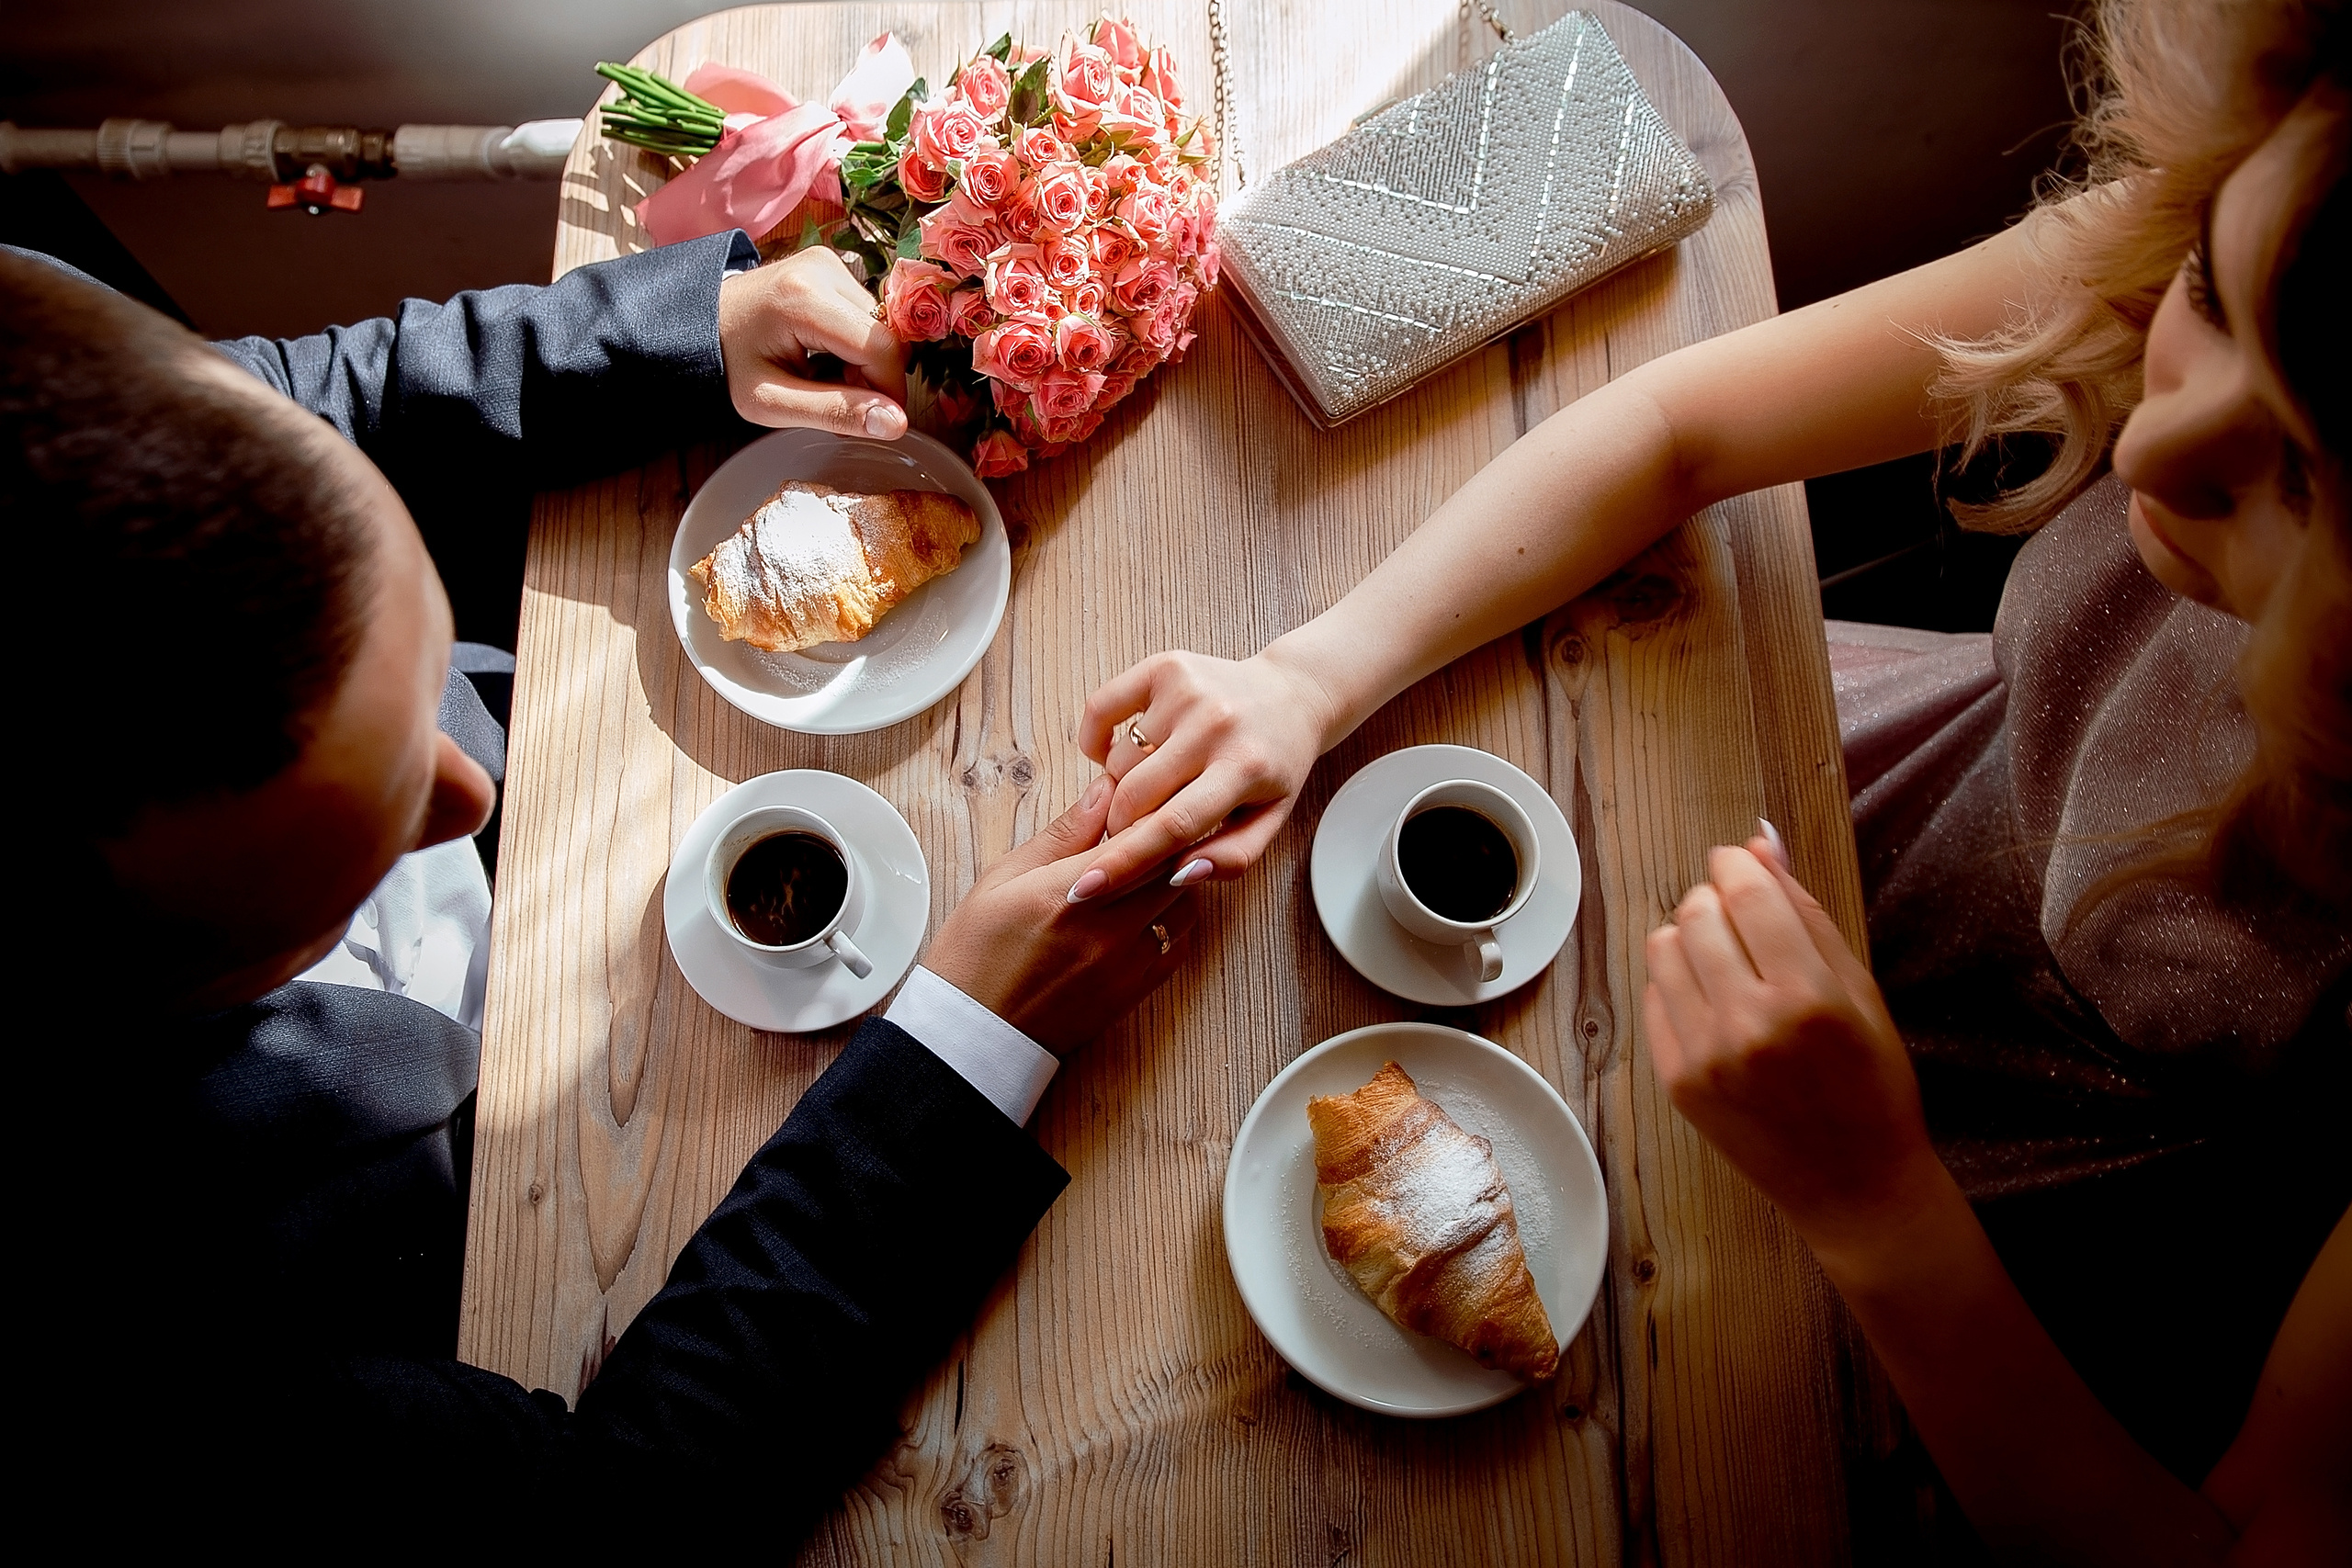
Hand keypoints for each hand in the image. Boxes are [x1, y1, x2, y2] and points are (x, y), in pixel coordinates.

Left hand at [716, 247, 908, 437]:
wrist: (699, 322)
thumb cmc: (730, 364)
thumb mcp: (772, 403)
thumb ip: (834, 413)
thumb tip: (896, 423)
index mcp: (803, 299)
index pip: (881, 347)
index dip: (888, 390)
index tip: (871, 419)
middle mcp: (822, 268)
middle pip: (885, 335)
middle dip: (874, 378)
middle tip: (838, 401)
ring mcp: (827, 261)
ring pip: (881, 326)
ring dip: (866, 362)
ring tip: (825, 379)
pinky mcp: (830, 264)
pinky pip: (867, 313)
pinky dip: (857, 343)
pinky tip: (827, 357)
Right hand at [921, 776, 1198, 1056]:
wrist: (974, 1033)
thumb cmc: (976, 953)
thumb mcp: (1003, 879)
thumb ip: (1062, 834)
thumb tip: (1103, 793)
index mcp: (1068, 893)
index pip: (1143, 836)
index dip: (1153, 811)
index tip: (1147, 801)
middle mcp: (1106, 928)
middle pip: (1172, 867)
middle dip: (1169, 842)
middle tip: (1158, 828)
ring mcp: (1125, 963)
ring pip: (1185, 905)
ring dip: (1176, 882)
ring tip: (1152, 871)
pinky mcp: (1134, 991)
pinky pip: (1179, 946)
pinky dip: (1174, 922)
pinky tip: (1151, 912)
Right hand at [1065, 647, 1337, 900]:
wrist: (1291, 695)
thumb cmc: (1275, 768)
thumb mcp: (1269, 820)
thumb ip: (1231, 858)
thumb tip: (1179, 875)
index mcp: (1246, 768)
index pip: (1173, 825)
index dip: (1123, 862)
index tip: (1081, 891)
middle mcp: (1214, 723)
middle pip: (1135, 795)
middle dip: (1121, 827)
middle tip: (1134, 832)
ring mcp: (1187, 690)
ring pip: (1117, 761)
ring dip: (1121, 786)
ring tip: (1152, 785)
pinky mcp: (1164, 666)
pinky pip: (1099, 709)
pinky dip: (1096, 740)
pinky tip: (1114, 753)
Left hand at [1643, 836, 1945, 1250]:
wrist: (1853, 1184)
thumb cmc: (1871, 1084)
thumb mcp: (1859, 990)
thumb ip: (1805, 912)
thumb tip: (1759, 843)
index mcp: (1809, 997)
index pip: (1746, 893)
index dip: (1736, 865)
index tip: (1740, 866)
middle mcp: (1751, 1025)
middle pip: (1697, 911)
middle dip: (1715, 898)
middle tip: (1742, 921)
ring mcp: (1707, 1057)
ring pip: (1663, 946)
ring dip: (1690, 936)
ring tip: (1727, 961)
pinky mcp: (1678, 1082)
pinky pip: (1652, 996)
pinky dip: (1678, 984)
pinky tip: (1715, 1003)